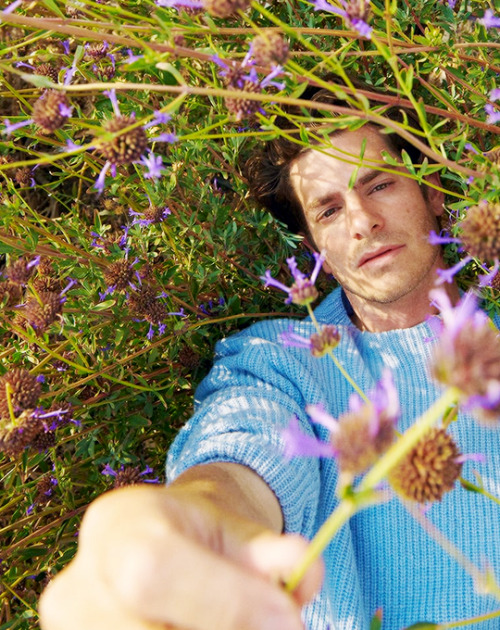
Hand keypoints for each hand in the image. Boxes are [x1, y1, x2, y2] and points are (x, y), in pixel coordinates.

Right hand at [38, 464, 322, 629]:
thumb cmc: (204, 542)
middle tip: (264, 623)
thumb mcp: (241, 534)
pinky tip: (199, 625)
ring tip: (218, 619)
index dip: (225, 601)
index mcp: (115, 526)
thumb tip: (304, 570)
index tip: (287, 619)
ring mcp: (70, 627)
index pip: (153, 570)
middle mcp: (77, 583)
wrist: (160, 548)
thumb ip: (274, 551)